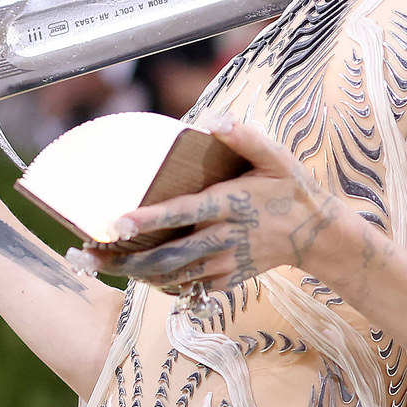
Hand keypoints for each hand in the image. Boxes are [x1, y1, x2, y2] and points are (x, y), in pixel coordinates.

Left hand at [104, 119, 348, 298]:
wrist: (317, 235)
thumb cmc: (290, 189)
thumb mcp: (276, 157)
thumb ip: (244, 137)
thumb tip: (211, 119)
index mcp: (230, 204)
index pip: (182, 213)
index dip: (148, 220)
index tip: (115, 224)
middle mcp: (225, 238)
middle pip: (168, 256)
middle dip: (126, 260)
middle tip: (89, 257)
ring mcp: (226, 263)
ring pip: (174, 276)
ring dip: (135, 274)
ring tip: (102, 267)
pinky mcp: (228, 279)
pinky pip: (189, 287)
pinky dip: (161, 284)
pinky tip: (137, 275)